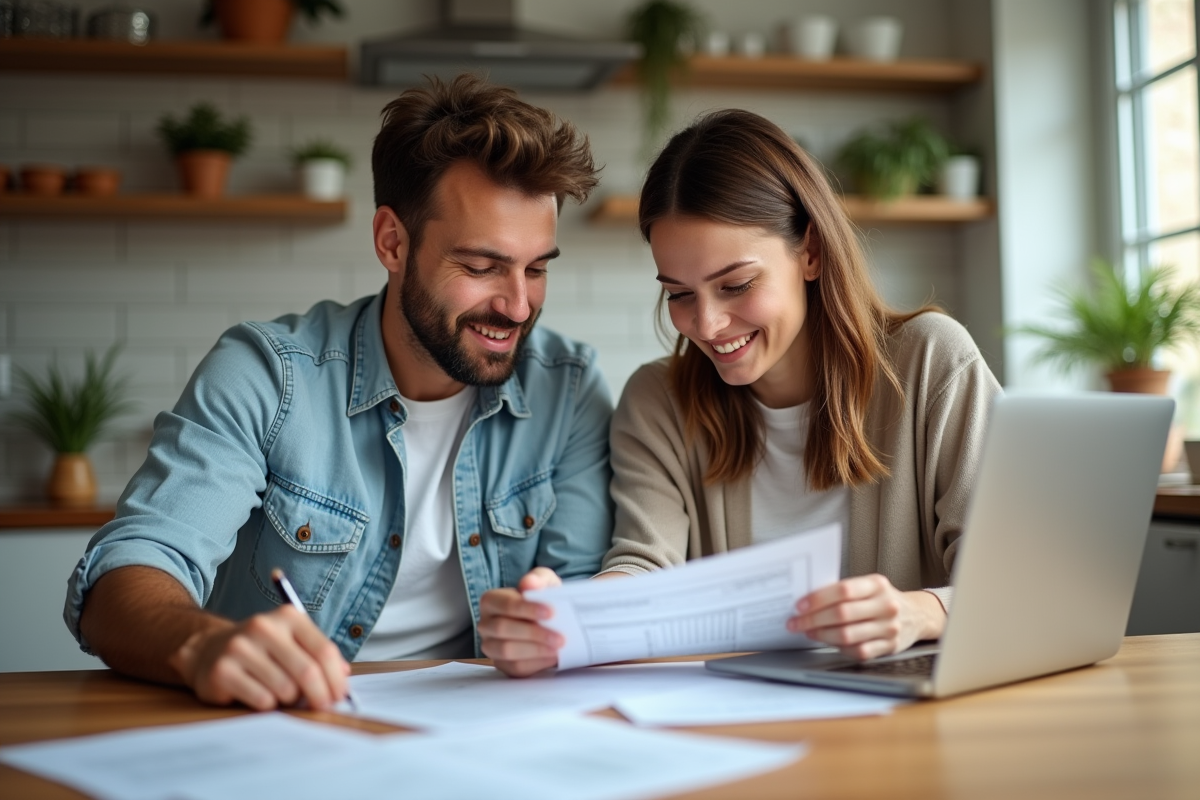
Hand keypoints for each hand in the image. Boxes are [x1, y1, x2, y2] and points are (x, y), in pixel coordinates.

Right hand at [168, 605, 350, 710]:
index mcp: (288, 617)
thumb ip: (318, 654)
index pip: (324, 651)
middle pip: (307, 671)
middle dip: (320, 696)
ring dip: (289, 700)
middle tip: (321, 708)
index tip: (340, 697)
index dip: (336, 679)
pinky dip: (268, 705)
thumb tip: (344, 675)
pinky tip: (260, 696)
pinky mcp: (222, 670)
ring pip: (285, 689)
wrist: (209, 650)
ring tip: (281, 694)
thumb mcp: (291, 642)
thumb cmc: (261, 650)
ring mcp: (240, 647)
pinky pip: (261, 700)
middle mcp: (264, 627)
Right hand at [478, 567, 563, 677]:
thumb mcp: (544, 582)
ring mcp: (491, 646)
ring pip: (506, 651)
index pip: (504, 605)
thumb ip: (538, 579)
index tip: (551, 612)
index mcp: (491, 601)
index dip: (526, 609)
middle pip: (502, 629)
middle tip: (559, 636)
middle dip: (533, 633)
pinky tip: (552, 656)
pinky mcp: (503, 664)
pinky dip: (536, 663)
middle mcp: (485, 624)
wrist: (548, 620)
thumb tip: (529, 584)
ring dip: (535, 650)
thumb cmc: (542, 598)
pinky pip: (515, 667)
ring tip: (557, 648)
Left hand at [787, 574, 946, 660]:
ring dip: (821, 635)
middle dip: (813, 619)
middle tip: (795, 622)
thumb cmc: (883, 599)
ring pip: (848, 635)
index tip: (799, 605)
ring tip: (808, 631)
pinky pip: (858, 651)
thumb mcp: (869, 586)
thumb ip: (844, 591)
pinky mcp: (889, 647)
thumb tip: (808, 601)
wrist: (917, 615)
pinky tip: (827, 642)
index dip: (818, 599)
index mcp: (877, 585)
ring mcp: (889, 628)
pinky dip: (838, 647)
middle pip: (842, 614)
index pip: (843, 590)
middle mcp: (886, 605)